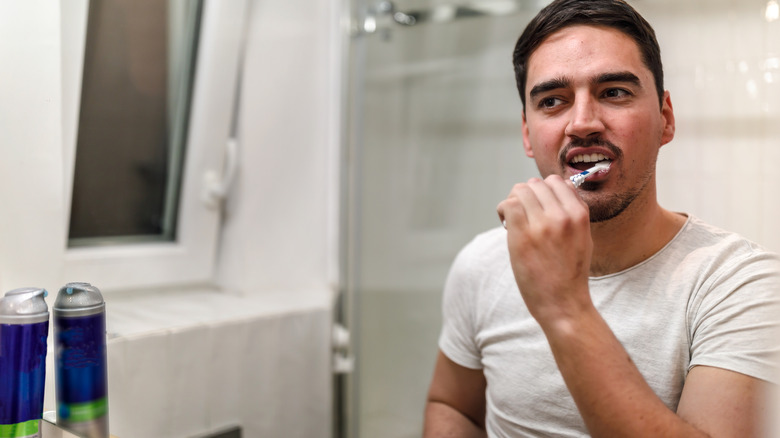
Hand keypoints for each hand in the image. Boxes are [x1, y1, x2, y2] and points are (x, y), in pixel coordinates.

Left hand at [496, 175, 593, 326]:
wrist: (564, 303)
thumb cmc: (570, 273)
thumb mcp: (583, 237)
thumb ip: (572, 211)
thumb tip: (559, 186)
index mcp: (579, 215)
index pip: (556, 182)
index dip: (543, 191)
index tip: (537, 207)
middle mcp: (562, 216)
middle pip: (535, 184)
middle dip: (526, 196)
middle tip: (522, 215)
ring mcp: (542, 225)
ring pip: (520, 191)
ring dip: (513, 201)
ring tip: (514, 220)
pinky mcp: (522, 237)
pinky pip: (508, 205)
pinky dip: (503, 210)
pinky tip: (506, 224)